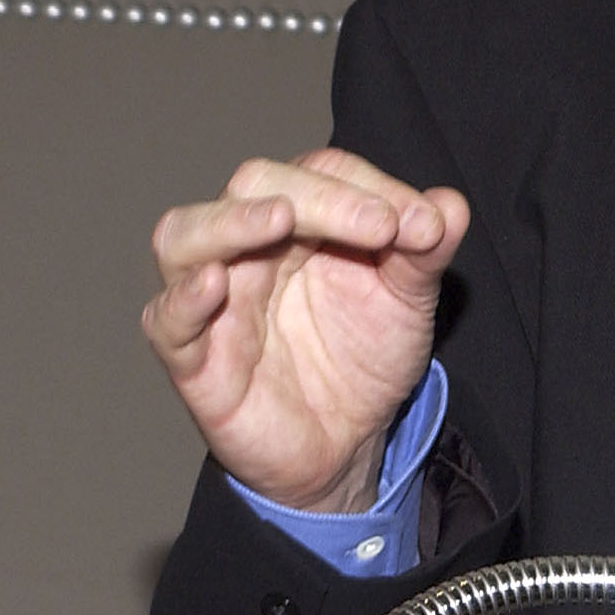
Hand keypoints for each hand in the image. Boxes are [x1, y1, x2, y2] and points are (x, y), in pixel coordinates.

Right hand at [142, 149, 468, 511]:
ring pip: (183, 236)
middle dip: (319, 197)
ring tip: (279, 218)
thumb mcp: (408, 300)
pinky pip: (165, 322)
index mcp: (302, 222)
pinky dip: (182, 299)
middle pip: (253, 186)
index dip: (369, 187)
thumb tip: (449, 204)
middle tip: (382, 227)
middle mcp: (249, 248)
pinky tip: (213, 285)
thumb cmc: (364, 356)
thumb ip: (427, 250)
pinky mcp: (195, 361)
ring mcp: (215, 302)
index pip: (320, 172)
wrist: (349, 442)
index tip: (424, 225)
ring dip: (230, 221)